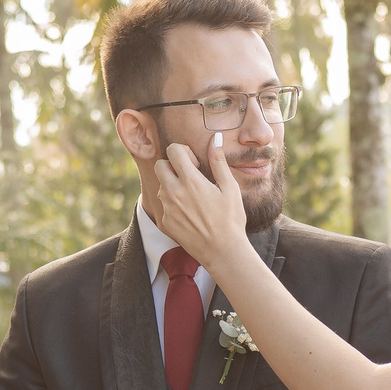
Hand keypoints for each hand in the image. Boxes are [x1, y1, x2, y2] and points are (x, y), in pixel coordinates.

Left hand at [153, 135, 249, 273]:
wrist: (223, 251)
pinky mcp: (165, 222)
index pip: (172, 150)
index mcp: (190, 181)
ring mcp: (167, 209)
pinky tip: (190, 213)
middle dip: (172, 166)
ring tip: (192, 197)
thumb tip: (216, 138)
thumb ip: (218, 161)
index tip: (195, 163)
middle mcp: (174, 193)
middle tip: (189, 177)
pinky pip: (163, 205)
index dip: (183, 152)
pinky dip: (173, 204)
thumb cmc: (231, 218)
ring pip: (160, 186)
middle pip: (159, 165)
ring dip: (171, 185)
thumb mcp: (229, 187)